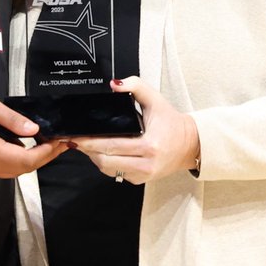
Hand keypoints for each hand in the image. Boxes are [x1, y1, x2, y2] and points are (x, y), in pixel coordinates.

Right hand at [0, 78, 66, 177]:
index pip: (24, 160)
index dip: (46, 153)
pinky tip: (23, 144)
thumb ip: (12, 120)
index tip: (61, 141)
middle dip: (42, 158)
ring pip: (10, 171)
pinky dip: (15, 159)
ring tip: (46, 143)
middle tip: (59, 142)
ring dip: (30, 161)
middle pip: (20, 170)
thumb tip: (35, 130)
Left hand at [68, 77, 198, 184]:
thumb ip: (135, 86)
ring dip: (94, 158)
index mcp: (149, 145)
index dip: (90, 142)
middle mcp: (146, 163)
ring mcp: (143, 175)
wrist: (190, 144)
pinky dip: (106, 164)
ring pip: (109, 170)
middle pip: (105, 160)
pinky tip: (102, 153)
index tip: (76, 135)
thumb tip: (114, 84)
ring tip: (86, 145)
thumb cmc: (171, 123)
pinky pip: (117, 174)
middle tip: (75, 139)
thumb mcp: (155, 99)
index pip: (111, 145)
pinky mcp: (141, 180)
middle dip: (87, 150)